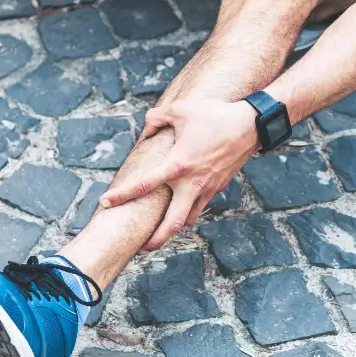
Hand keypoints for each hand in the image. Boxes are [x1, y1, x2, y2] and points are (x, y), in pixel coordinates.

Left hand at [99, 99, 258, 249]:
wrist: (250, 125)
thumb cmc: (215, 115)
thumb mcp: (181, 109)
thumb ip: (156, 117)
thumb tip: (144, 129)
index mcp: (178, 165)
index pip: (143, 184)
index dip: (121, 195)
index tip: (105, 202)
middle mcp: (191, 183)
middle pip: (170, 225)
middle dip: (154, 241)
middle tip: (140, 247)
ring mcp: (206, 189)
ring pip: (186, 220)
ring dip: (172, 227)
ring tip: (159, 229)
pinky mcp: (218, 188)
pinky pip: (199, 207)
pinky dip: (188, 211)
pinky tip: (180, 206)